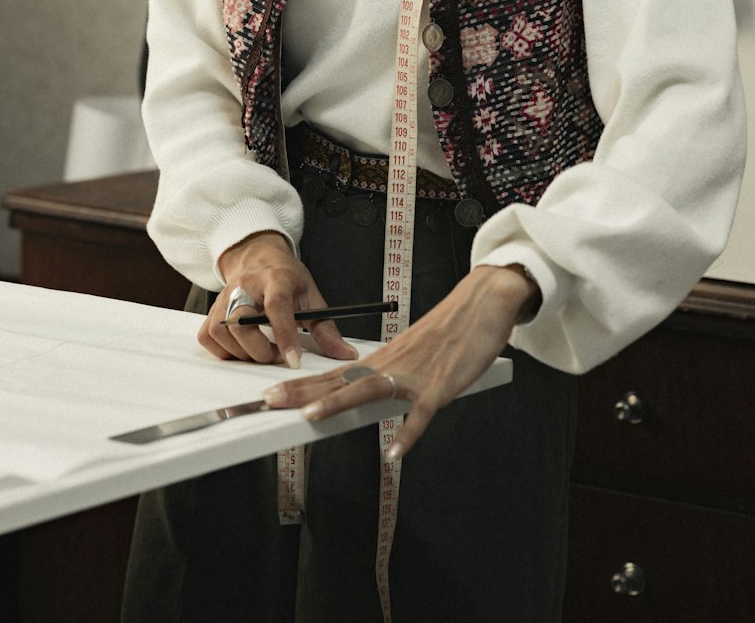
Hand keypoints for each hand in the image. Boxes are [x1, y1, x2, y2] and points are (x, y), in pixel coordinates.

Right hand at [199, 231, 357, 369]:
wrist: (259, 258)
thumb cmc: (286, 278)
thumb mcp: (311, 296)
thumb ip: (327, 328)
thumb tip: (346, 355)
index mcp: (275, 279)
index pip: (276, 306)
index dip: (284, 336)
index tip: (293, 361)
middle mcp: (245, 285)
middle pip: (241, 322)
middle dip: (259, 349)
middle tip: (276, 354)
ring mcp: (224, 296)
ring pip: (222, 331)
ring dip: (242, 352)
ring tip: (261, 350)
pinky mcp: (212, 309)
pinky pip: (208, 336)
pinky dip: (223, 351)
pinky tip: (241, 348)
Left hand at [260, 263, 537, 458]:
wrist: (483, 302)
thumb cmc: (451, 329)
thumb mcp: (414, 350)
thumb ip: (392, 370)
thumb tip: (370, 386)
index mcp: (385, 357)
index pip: (336, 373)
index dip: (303, 384)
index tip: (274, 392)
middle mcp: (392, 364)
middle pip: (341, 380)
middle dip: (304, 392)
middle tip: (271, 401)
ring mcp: (415, 374)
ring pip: (370, 389)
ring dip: (339, 403)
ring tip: (311, 416)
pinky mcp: (441, 386)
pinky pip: (421, 412)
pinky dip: (408, 433)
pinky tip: (395, 452)